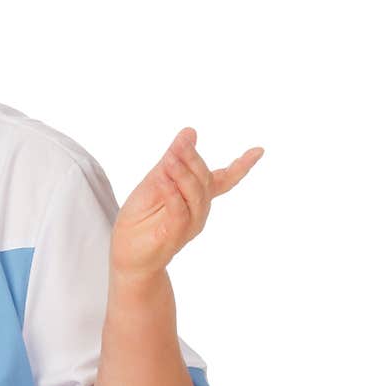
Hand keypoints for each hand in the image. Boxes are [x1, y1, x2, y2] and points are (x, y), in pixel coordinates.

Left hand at [110, 127, 263, 279]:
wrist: (127, 254)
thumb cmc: (140, 219)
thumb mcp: (154, 181)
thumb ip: (172, 159)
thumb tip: (190, 131)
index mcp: (196, 197)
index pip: (223, 180)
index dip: (241, 166)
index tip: (258, 151)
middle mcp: (198, 210)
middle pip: (204, 180)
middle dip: (192, 159)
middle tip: (180, 144)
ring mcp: (190, 224)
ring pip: (195, 194)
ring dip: (182, 173)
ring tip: (169, 160)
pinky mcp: (175, 234)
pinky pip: (179, 211)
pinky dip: (172, 192)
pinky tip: (163, 179)